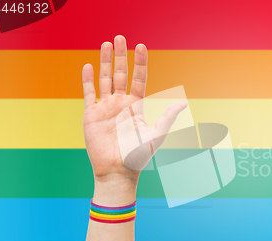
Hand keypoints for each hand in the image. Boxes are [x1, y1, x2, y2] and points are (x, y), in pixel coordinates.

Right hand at [82, 35, 186, 186]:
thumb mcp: (156, 134)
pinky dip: (88, 80)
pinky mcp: (91, 115)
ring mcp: (105, 108)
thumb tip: (183, 102)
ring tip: (106, 44)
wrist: (117, 171)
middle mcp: (121, 104)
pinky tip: (89, 65)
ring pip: (104, 79)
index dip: (140, 63)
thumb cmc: (138, 156)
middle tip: (120, 37)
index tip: (141, 46)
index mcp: (136, 106)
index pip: (139, 78)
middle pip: (120, 74)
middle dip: (120, 56)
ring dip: (104, 62)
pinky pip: (89, 93)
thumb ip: (167, 117)